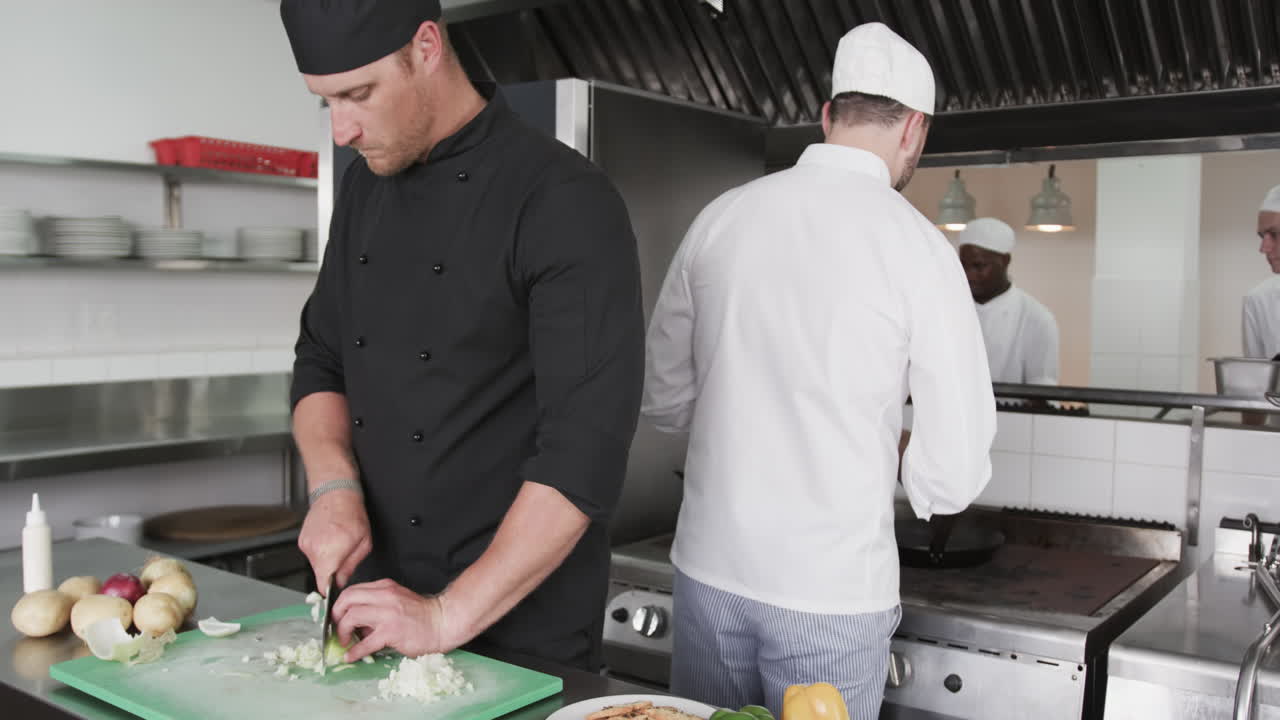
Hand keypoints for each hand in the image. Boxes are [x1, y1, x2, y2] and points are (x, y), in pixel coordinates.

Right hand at [298, 489, 370, 588]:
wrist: (335, 494)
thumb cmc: (352, 514)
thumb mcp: (363, 543)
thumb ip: (351, 566)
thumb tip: (341, 581)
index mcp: (330, 552)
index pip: (322, 584)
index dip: (329, 591)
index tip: (333, 592)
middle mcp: (314, 550)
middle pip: (320, 574)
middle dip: (332, 570)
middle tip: (343, 555)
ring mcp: (305, 545)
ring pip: (316, 563)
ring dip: (327, 559)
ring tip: (336, 542)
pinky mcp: (301, 540)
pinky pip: (312, 553)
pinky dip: (321, 550)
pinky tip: (329, 538)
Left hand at [331, 579, 460, 661]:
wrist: (443, 622)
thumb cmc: (422, 615)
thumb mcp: (397, 600)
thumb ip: (376, 608)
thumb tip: (356, 625)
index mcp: (384, 587)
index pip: (352, 590)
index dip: (339, 605)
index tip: (337, 617)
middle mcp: (384, 596)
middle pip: (347, 599)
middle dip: (336, 615)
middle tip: (336, 628)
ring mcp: (387, 613)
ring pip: (351, 616)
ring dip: (342, 631)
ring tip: (344, 641)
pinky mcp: (391, 631)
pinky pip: (365, 642)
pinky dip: (354, 651)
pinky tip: (351, 656)